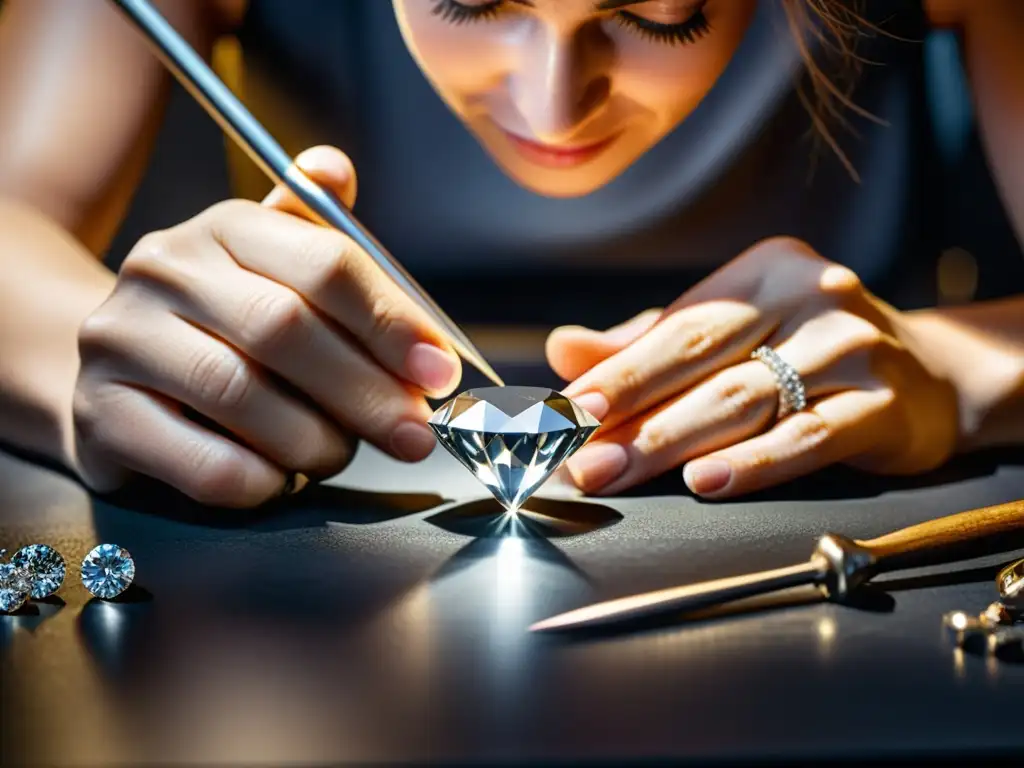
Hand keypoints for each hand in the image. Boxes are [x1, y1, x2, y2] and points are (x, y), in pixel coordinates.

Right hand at [73, 146, 460, 507]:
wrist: (123, 374)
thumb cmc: (229, 328)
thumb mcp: (277, 272)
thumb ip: (324, 243)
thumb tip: (337, 169)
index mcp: (226, 227)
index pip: (324, 263)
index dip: (392, 323)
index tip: (439, 372)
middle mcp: (164, 269)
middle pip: (285, 330)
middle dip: (367, 392)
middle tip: (413, 434)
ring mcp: (121, 340)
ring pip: (243, 397)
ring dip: (316, 440)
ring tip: (337, 453)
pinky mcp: (102, 416)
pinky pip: (207, 464)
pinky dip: (264, 481)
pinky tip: (281, 478)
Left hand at [548, 238, 959, 497]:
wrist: (931, 377)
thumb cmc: (806, 353)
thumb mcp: (730, 337)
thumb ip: (648, 345)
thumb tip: (562, 350)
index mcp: (765, 270)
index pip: (677, 327)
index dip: (616, 373)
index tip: (564, 411)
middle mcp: (811, 295)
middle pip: (703, 360)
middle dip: (631, 413)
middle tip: (577, 456)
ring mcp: (853, 347)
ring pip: (746, 400)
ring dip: (672, 441)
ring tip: (617, 472)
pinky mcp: (886, 403)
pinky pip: (808, 436)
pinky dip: (754, 462)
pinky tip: (707, 482)